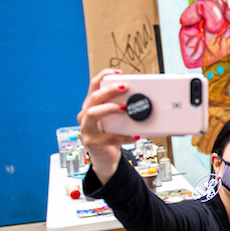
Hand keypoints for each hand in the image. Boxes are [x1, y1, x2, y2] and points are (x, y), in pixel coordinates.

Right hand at [77, 68, 137, 183]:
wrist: (106, 158)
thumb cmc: (111, 135)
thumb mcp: (116, 119)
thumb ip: (123, 108)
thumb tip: (144, 98)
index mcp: (91, 106)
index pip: (93, 86)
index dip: (103, 76)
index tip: (116, 72)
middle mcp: (86, 115)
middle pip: (93, 98)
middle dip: (109, 90)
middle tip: (124, 87)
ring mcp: (87, 129)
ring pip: (92, 114)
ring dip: (109, 108)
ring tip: (124, 108)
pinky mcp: (93, 143)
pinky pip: (109, 138)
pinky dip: (123, 136)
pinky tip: (135, 135)